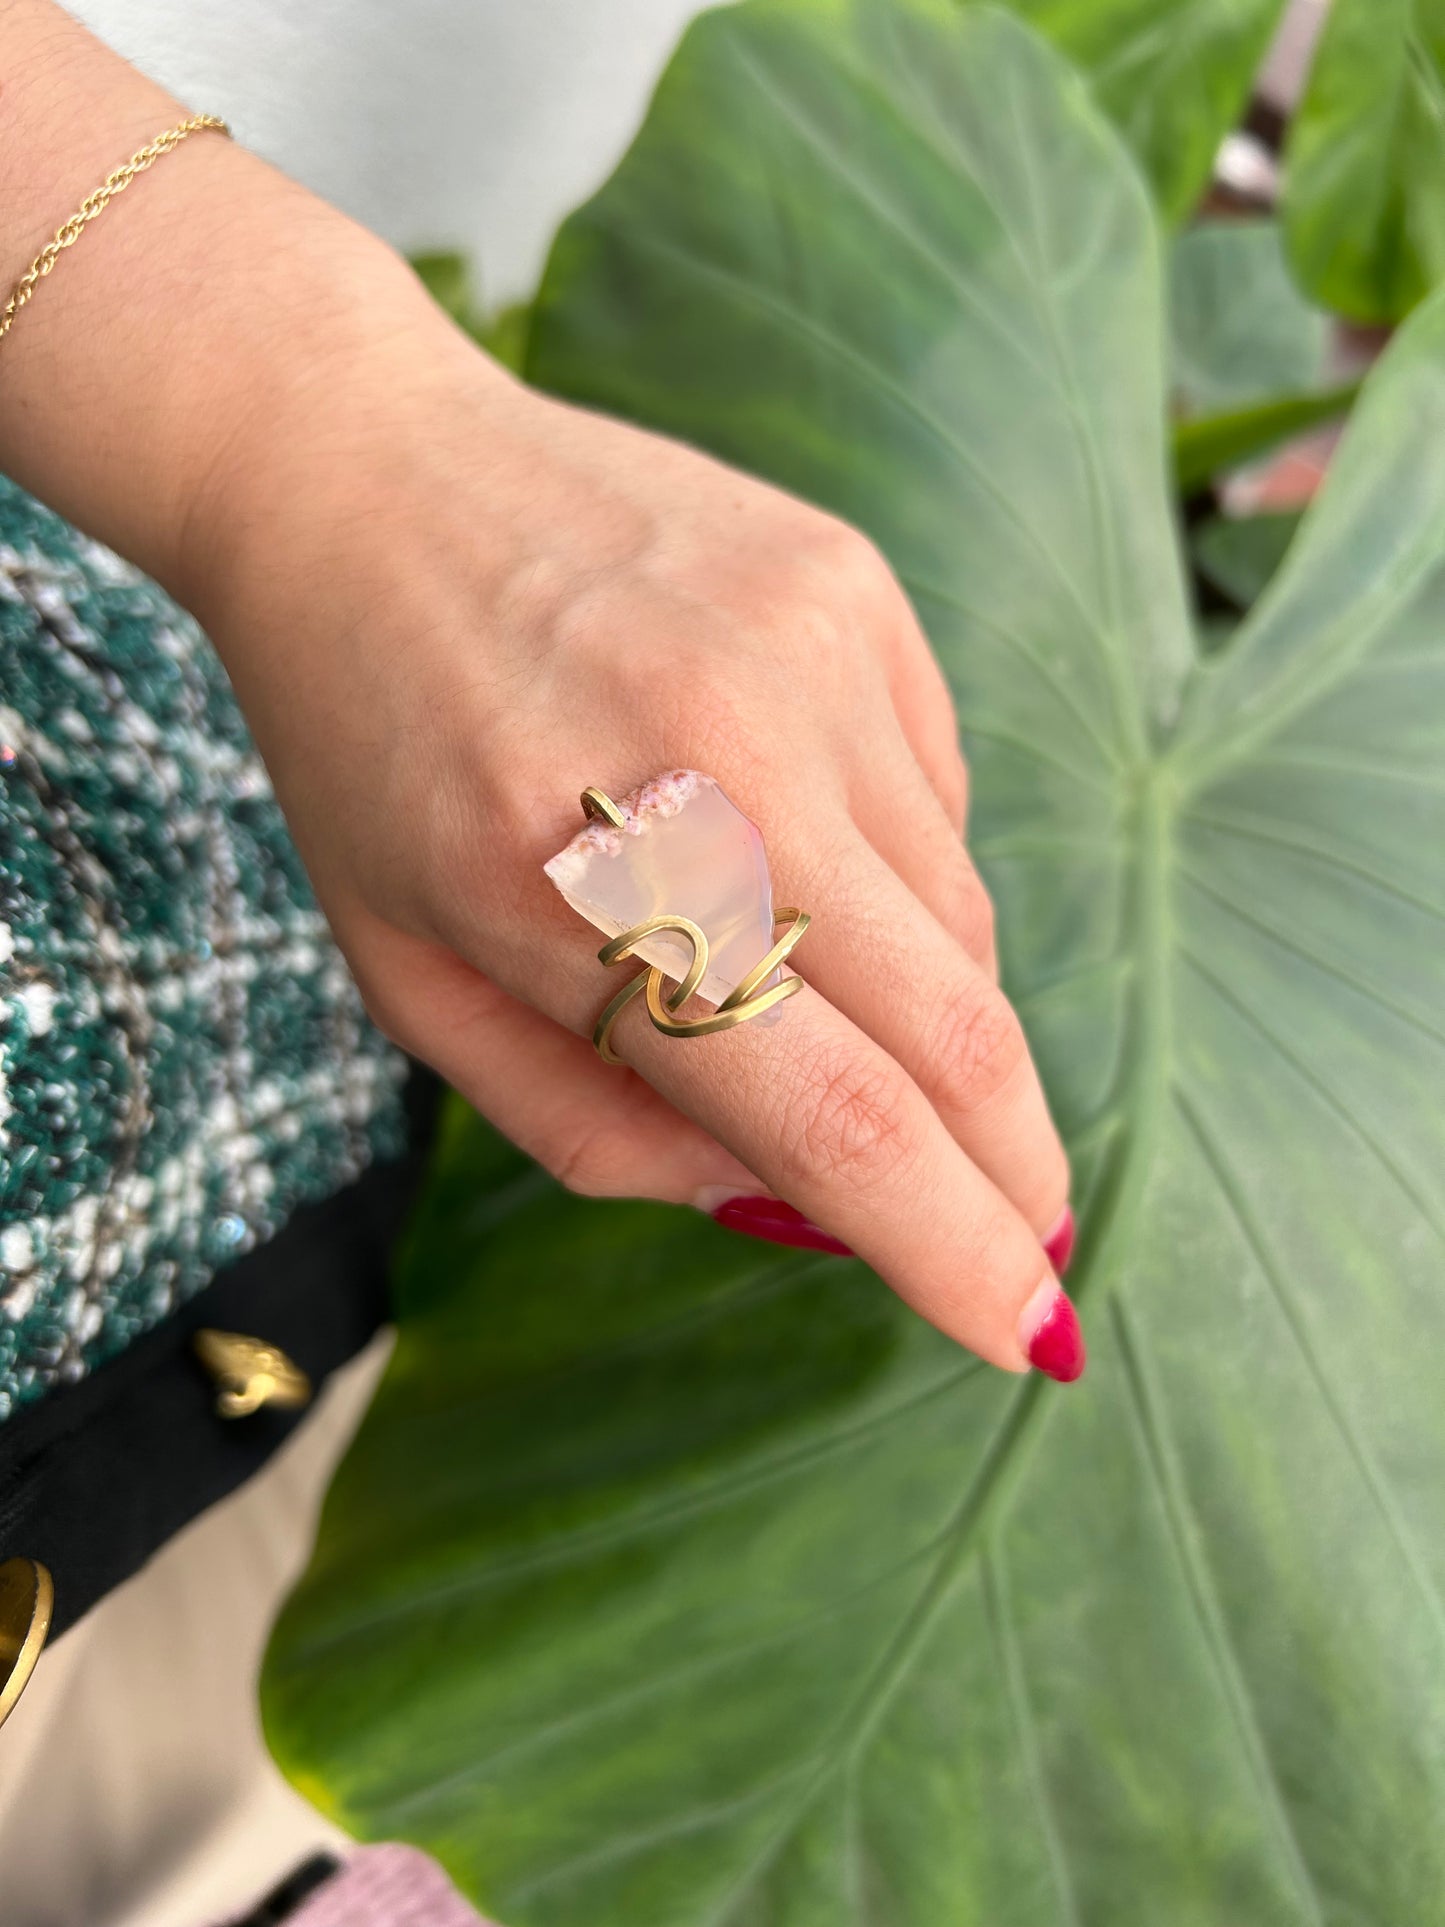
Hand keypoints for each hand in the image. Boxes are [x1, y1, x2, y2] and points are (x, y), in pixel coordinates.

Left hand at [182, 244, 1078, 1381]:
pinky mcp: (852, 588)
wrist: (361, 482)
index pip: (830, 1119)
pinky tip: (777, 807)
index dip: (949, 1243)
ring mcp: (803, 660)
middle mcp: (713, 768)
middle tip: (1030, 1224)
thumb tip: (792, 1201)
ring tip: (787, 938)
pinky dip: (888, 862)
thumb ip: (594, 1129)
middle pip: (953, 1028)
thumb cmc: (371, 760)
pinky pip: (937, 799)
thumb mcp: (415, 985)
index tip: (1024, 1327)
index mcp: (570, 896)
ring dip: (920, 1001)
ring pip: (954, 920)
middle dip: (1012, 1161)